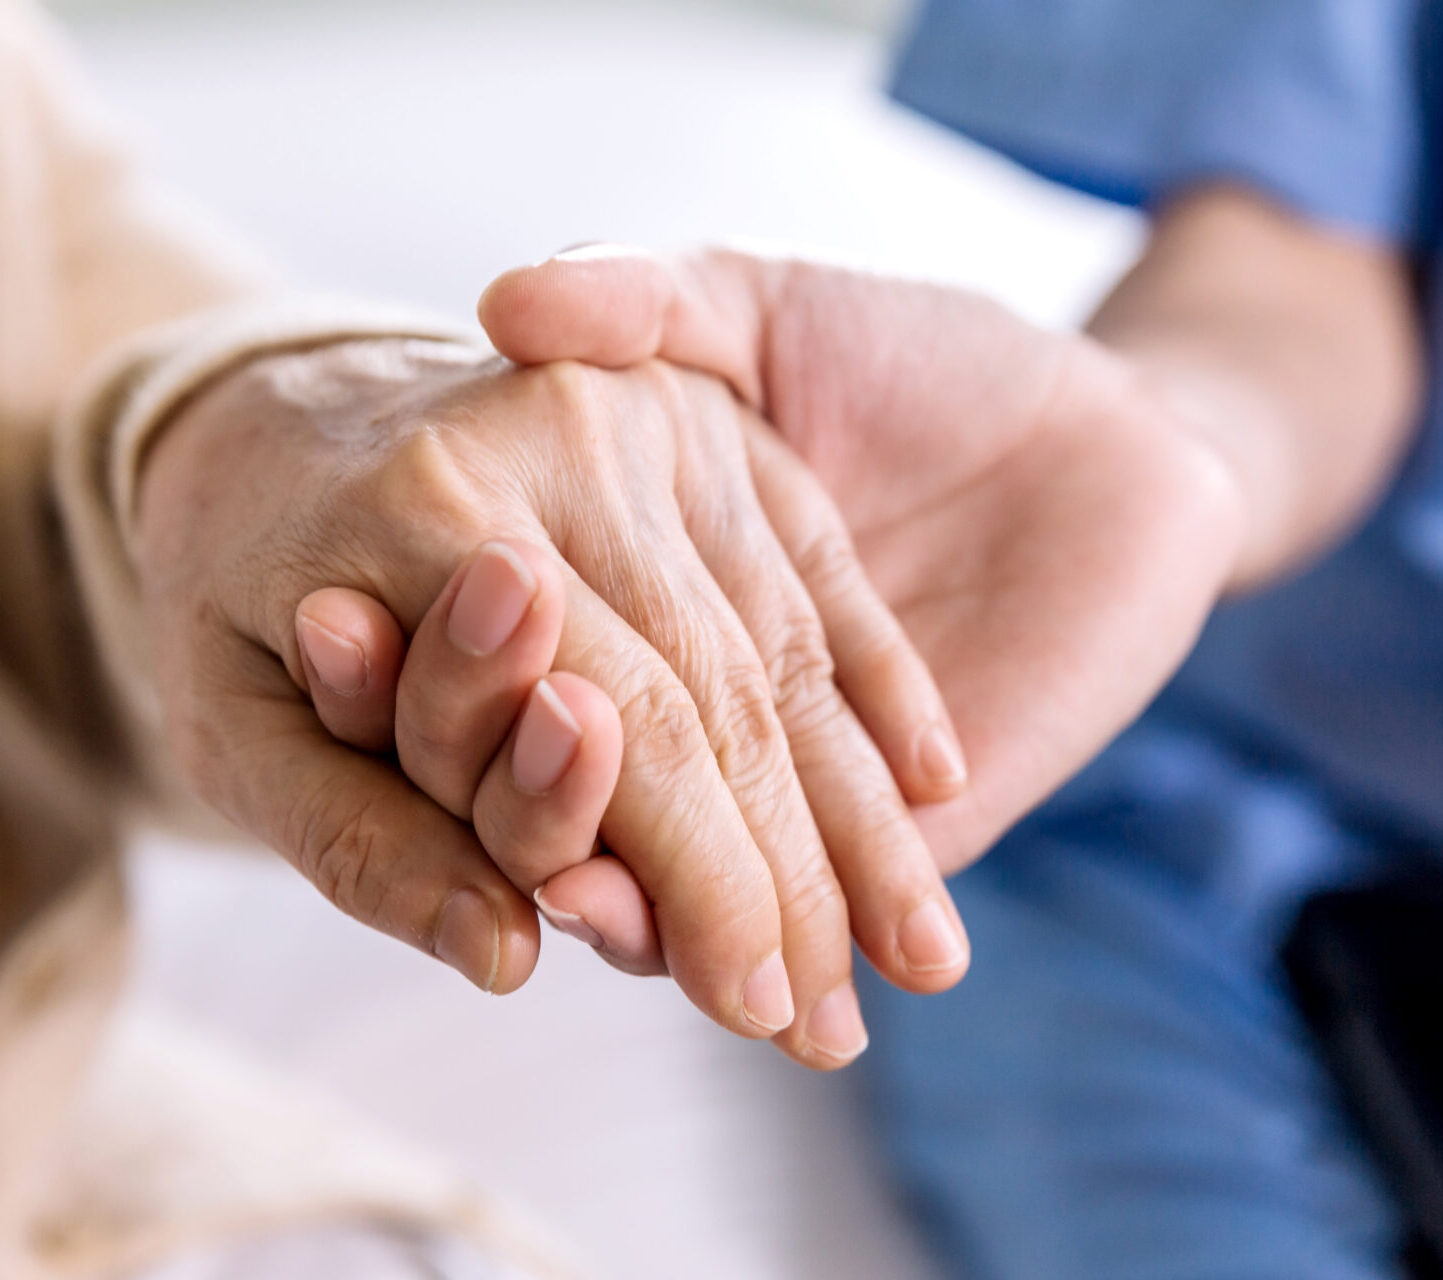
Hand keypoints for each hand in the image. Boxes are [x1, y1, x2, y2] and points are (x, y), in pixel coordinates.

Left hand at [134, 338, 970, 1068]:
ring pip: (792, 646)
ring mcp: (657, 415)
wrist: (269, 402)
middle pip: (731, 701)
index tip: (757, 1012)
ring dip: (863, 813)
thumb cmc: (233, 587)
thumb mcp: (228, 725)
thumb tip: (510, 959)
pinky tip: (939, 777)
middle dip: (799, 881)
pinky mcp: (713, 409)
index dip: (705, 888)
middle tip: (842, 1025)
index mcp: (438, 510)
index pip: (630, 736)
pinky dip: (881, 679)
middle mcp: (574, 442)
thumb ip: (356, 841)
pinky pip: (818, 561)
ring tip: (920, 950)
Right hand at [478, 248, 1248, 869]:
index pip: (521, 645)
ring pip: (682, 851)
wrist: (1109, 427)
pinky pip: (808, 885)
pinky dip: (726, 908)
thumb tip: (502, 301)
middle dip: (524, 796)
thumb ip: (647, 300)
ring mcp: (796, 770)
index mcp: (644, 579)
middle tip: (441, 798)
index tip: (333, 645)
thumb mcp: (765, 305)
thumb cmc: (927, 350)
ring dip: (623, 890)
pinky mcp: (904, 829)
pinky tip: (659, 933)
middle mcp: (700, 686)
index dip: (434, 648)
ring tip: (567, 909)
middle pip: (591, 768)